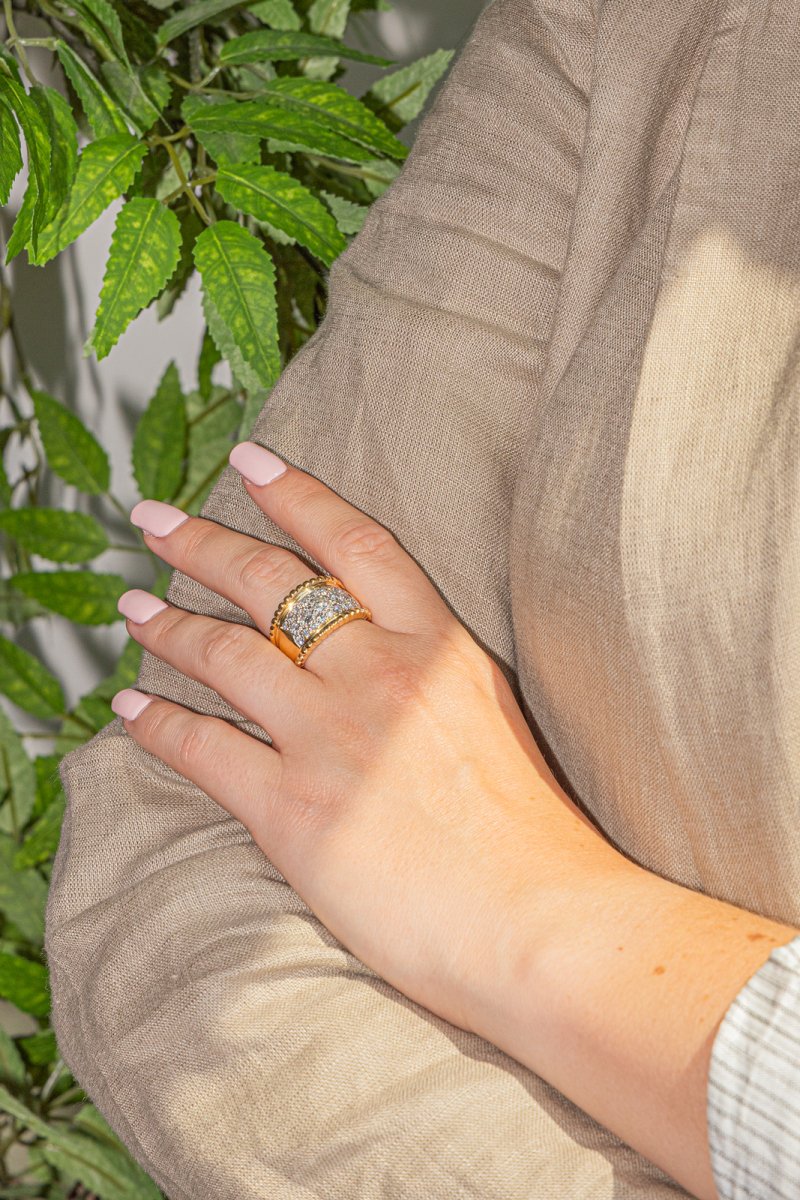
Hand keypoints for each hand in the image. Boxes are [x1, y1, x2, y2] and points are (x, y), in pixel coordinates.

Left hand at [112, 440, 617, 1028]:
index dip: (294, 493)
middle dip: (203, 541)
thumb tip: (380, 649)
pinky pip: (204, 748)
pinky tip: (129, 707)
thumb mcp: (495, 715)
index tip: (248, 462)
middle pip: (271, 582)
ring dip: (168, 624)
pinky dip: (159, 724)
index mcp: (439, 644)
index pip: (354, 542)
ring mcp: (333, 737)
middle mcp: (380, 673)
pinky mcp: (294, 809)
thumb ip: (434, 670)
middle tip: (154, 518)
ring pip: (226, 653)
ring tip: (133, 604)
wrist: (545, 921)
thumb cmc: (535, 832)